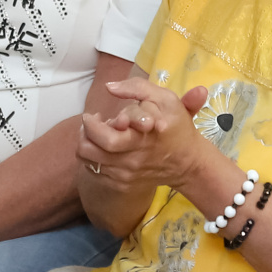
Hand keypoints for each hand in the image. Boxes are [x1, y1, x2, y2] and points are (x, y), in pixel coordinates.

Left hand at [77, 80, 210, 197]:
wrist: (187, 163)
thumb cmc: (175, 127)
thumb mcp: (166, 99)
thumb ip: (137, 88)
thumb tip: (109, 86)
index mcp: (142, 138)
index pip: (107, 137)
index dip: (95, 124)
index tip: (97, 115)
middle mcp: (131, 160)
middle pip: (89, 150)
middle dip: (85, 131)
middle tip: (91, 121)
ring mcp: (125, 175)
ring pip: (88, 160)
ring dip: (86, 142)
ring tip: (95, 132)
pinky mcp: (121, 184)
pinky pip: (94, 171)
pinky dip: (92, 157)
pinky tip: (102, 147)